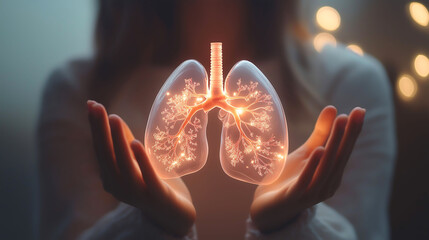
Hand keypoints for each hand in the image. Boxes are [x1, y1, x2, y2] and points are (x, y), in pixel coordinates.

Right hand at [87, 100, 195, 236]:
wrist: (175, 213)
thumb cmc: (154, 184)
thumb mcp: (137, 161)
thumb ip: (125, 142)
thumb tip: (112, 117)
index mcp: (112, 177)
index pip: (100, 149)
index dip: (95, 127)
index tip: (91, 104)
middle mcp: (118, 186)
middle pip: (106, 156)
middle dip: (100, 130)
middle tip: (97, 107)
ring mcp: (136, 192)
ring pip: (122, 166)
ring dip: (117, 141)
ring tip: (114, 119)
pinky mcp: (156, 196)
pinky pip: (147, 177)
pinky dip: (140, 160)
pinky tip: (136, 143)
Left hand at [250, 106, 364, 232]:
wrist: (268, 207)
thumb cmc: (290, 179)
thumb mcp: (306, 153)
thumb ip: (320, 134)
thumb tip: (333, 108)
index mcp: (332, 174)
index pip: (345, 150)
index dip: (353, 131)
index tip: (360, 110)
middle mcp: (327, 184)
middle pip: (340, 157)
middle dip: (348, 134)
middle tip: (354, 113)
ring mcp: (313, 192)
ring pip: (327, 167)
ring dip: (334, 144)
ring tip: (340, 124)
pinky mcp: (296, 197)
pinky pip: (307, 180)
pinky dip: (314, 166)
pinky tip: (319, 150)